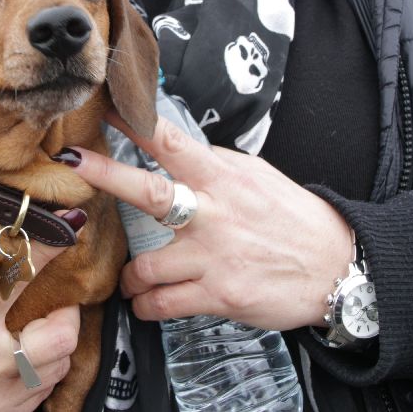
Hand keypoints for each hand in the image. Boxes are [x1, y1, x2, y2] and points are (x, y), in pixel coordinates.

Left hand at [64, 112, 352, 330]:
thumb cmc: (295, 220)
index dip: (135, 122)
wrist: (338, 268)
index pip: (171, 143)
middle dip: (105, 174)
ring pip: (143, 267)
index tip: (106, 106)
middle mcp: (213, 214)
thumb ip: (214, 168)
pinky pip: (162, 304)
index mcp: (222, 179)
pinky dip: (147, 305)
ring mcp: (213, 257)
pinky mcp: (219, 295)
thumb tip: (176, 153)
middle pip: (148, 192)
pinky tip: (150, 302)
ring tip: (134, 280)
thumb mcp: (257, 178)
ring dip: (129, 277)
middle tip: (73, 162)